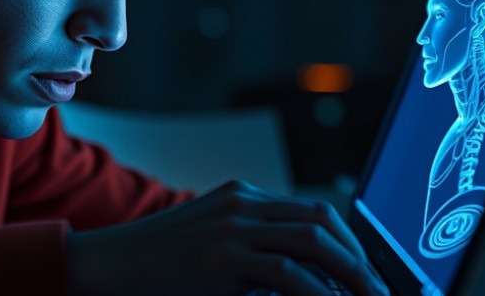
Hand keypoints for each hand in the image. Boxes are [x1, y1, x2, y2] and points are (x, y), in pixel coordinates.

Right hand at [66, 180, 389, 295]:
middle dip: (360, 256)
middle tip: (378, 290)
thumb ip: (249, 248)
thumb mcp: (208, 243)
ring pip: (312, 241)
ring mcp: (232, 227)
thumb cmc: (155, 262)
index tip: (368, 272)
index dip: (349, 241)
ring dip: (351, 273)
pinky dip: (318, 291)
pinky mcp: (220, 257)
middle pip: (321, 220)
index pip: (312, 211)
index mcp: (242, 197)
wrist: (105, 263)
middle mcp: (242, 204)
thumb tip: (298, 277)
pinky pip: (286, 272)